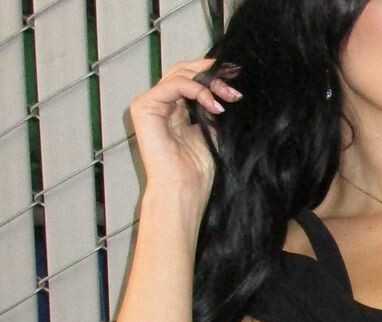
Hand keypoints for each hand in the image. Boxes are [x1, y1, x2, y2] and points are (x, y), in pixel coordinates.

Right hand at [129, 58, 241, 204]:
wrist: (183, 190)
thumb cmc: (196, 171)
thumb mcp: (212, 131)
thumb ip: (214, 109)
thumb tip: (229, 89)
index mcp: (172, 108)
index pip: (191, 79)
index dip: (212, 75)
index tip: (237, 80)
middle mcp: (159, 103)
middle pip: (184, 71)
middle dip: (212, 75)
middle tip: (235, 84)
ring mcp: (149, 103)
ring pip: (180, 74)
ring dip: (209, 82)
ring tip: (229, 96)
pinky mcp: (144, 106)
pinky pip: (174, 85)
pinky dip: (197, 90)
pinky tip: (214, 105)